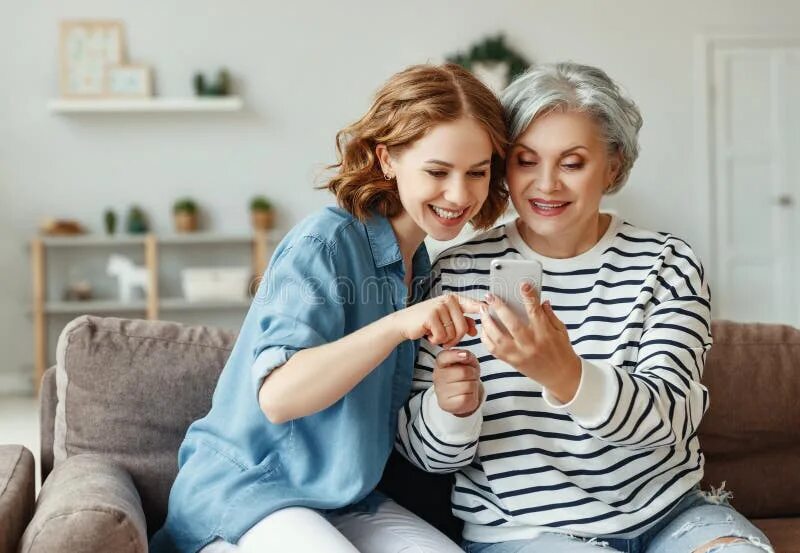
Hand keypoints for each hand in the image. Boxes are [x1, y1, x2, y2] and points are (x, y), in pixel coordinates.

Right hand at [394, 294, 482, 347]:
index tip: (489, 308)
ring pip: (453, 333)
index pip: (472, 304)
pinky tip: (429, 334)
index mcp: (454, 299)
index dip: (482, 308)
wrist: (404, 323)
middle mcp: (448, 300)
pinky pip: (442, 336)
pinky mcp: (431, 316)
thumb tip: (475, 329)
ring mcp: (439, 307)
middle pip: (463, 327)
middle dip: (455, 338)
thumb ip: (462, 322)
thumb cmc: (426, 322)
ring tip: (435, 334)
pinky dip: (435, 340)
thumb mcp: (446, 320)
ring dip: (444, 340)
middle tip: (444, 339)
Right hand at [433, 349, 482, 416]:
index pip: (444, 357)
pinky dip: (472, 395)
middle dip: (473, 373)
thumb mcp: (466, 362)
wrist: (459, 396)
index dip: (455, 355)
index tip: (465, 355)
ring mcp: (441, 391)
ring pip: (468, 385)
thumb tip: (465, 355)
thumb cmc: (463, 376)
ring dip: (474, 384)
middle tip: (470, 376)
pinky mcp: (448, 404)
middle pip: (464, 372)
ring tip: (468, 385)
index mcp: (440, 363)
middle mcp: (438, 377)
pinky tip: (466, 395)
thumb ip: (467, 356)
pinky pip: (468, 397)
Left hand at [480, 283, 580, 402]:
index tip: (523, 285)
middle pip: (512, 323)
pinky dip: (486, 338)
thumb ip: (550, 315)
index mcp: (545, 334)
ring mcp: (519, 354)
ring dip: (488, 322)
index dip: (529, 297)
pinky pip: (494, 350)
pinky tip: (484, 328)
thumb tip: (542, 301)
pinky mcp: (512, 362)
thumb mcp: (561, 331)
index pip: (535, 312)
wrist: (561, 376)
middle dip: (499, 308)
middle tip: (490, 296)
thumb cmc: (562, 351)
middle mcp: (531, 344)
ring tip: (483, 310)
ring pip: (498, 337)